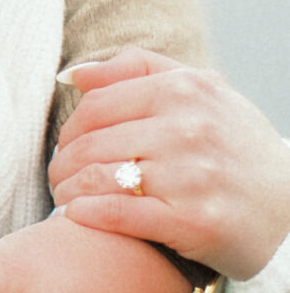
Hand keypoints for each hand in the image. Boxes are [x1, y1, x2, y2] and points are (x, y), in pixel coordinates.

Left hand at [49, 49, 289, 280]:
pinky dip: (85, 214)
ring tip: (64, 198)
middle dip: (62, 164)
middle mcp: (189, 128)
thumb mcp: (201, 90)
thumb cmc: (235, 145)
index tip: (66, 148)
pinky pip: (116, 214)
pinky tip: (77, 215)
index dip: (68, 131)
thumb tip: (71, 74)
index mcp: (185, 90)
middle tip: (58, 178)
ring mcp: (192, 176)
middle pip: (91, 144)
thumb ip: (137, 69)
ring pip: (97, 178)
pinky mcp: (193, 222)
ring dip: (67, 191)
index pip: (95, 107)